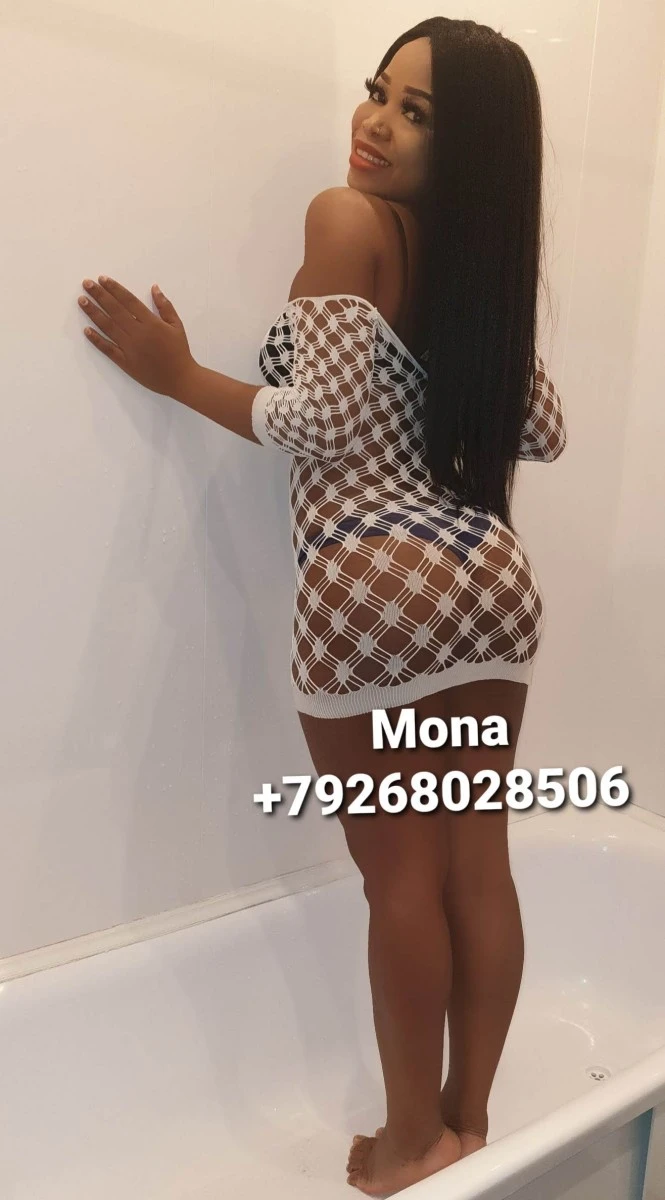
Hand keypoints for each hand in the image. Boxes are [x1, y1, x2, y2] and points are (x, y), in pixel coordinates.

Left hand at [78, 276, 194, 396]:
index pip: (129, 301)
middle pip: (115, 310)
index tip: (102, 279)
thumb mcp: (177, 325)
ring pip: (108, 327)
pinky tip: (86, 330)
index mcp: (151, 323)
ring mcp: (129, 348)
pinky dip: (96, 340)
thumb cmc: (179, 351)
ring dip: (94, 313)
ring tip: (82, 301)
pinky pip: (108, 349)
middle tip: (86, 283)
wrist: (180, 379)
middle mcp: (138, 333)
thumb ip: (165, 306)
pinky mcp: (125, 362)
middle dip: (100, 295)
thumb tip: (154, 288)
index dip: (115, 289)